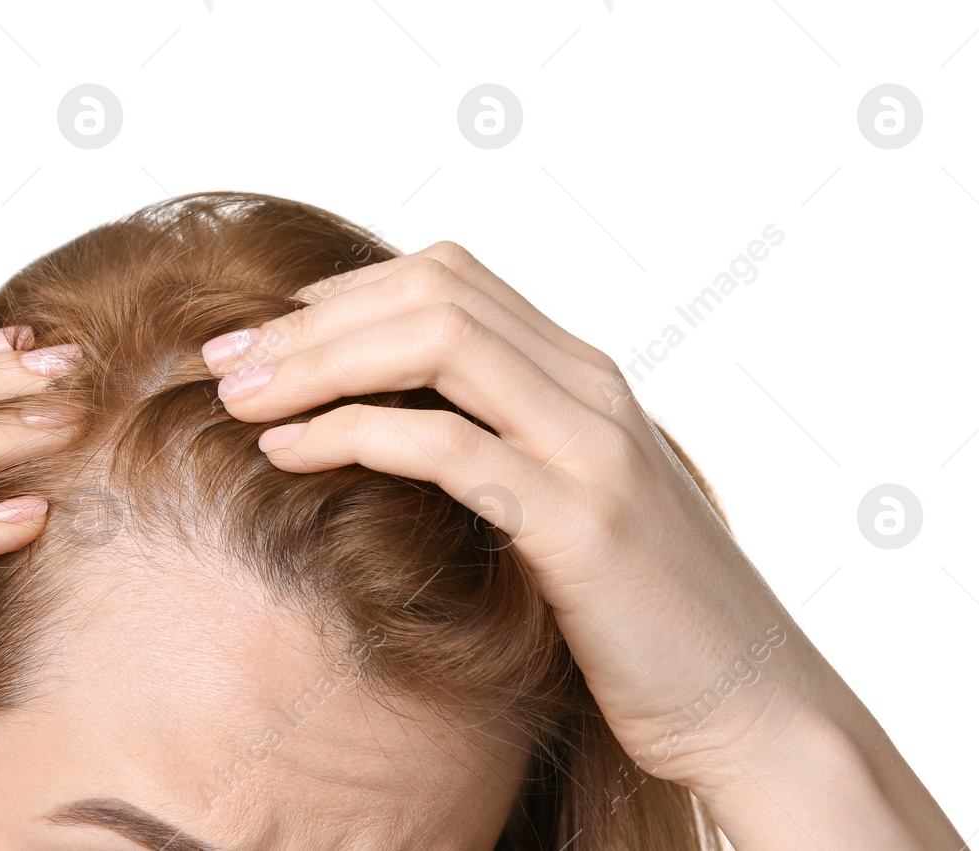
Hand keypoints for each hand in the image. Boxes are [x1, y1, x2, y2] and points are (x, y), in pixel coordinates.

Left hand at [203, 242, 961, 846]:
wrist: (753, 701)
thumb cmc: (643, 611)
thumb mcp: (572, 499)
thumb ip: (506, 441)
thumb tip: (394, 422)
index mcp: (585, 375)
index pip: (451, 276)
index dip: (346, 290)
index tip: (269, 331)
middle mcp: (593, 389)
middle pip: (432, 291)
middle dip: (314, 318)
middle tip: (225, 359)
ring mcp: (593, 449)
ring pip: (438, 343)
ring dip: (320, 360)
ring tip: (237, 396)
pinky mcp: (581, 524)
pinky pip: (450, 449)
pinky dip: (355, 435)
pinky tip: (289, 454)